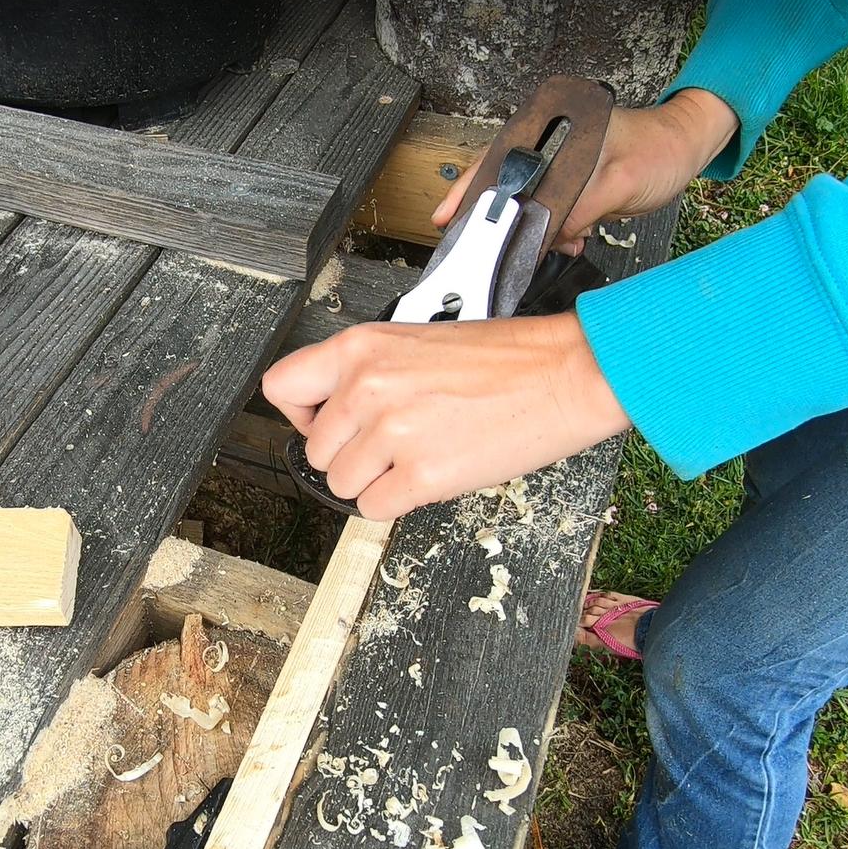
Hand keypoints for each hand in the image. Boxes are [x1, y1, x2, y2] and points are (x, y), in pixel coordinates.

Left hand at [261, 314, 631, 519]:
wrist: (566, 374)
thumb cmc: (506, 358)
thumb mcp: (417, 339)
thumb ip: (366, 372)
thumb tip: (332, 412)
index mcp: (363, 347)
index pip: (282, 386)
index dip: (300, 414)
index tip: (323, 421)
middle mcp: (369, 387)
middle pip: (315, 449)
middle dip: (349, 454)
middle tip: (391, 442)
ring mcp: (393, 433)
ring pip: (341, 483)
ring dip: (374, 480)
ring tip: (416, 454)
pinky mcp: (422, 475)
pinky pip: (375, 509)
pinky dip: (399, 501)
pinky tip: (429, 474)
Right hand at [432, 88, 738, 255]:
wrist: (684, 150)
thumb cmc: (656, 148)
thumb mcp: (618, 181)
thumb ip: (578, 209)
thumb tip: (546, 235)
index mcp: (550, 131)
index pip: (496, 162)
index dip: (469, 191)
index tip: (449, 218)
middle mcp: (547, 147)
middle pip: (504, 187)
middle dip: (498, 220)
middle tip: (482, 248)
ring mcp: (558, 169)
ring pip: (527, 207)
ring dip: (535, 232)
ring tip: (551, 244)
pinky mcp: (571, 188)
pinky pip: (551, 216)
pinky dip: (556, 234)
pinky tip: (569, 242)